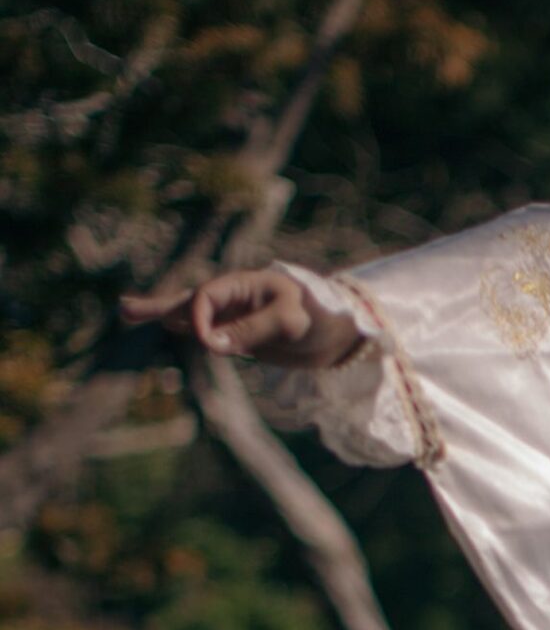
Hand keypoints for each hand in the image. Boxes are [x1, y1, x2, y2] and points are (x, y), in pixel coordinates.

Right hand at [120, 267, 359, 368]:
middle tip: (124, 310)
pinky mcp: (243, 334)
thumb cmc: (321, 316)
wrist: (344, 331)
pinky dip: (190, 330)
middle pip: (190, 301)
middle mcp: (235, 298)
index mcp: (245, 285)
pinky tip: (174, 328)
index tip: (212, 345)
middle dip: (160, 306)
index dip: (202, 320)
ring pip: (194, 316)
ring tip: (129, 312)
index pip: (206, 298)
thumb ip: (252, 330)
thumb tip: (212, 343)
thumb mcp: (290, 322)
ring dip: (166, 316)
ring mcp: (237, 316)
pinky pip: (210, 332)